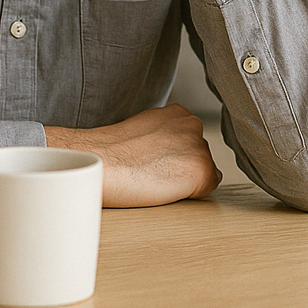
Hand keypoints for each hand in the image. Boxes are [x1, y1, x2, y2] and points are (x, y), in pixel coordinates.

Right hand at [44, 104, 221, 206]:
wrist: (100, 161)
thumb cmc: (111, 152)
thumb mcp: (144, 129)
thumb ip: (165, 135)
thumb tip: (173, 152)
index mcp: (179, 112)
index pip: (189, 142)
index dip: (171, 158)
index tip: (152, 161)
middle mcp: (193, 124)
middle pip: (198, 155)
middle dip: (181, 166)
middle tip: (151, 171)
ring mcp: (198, 145)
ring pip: (202, 171)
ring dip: (185, 179)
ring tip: (154, 179)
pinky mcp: (201, 169)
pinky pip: (207, 188)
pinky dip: (191, 194)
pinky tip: (165, 188)